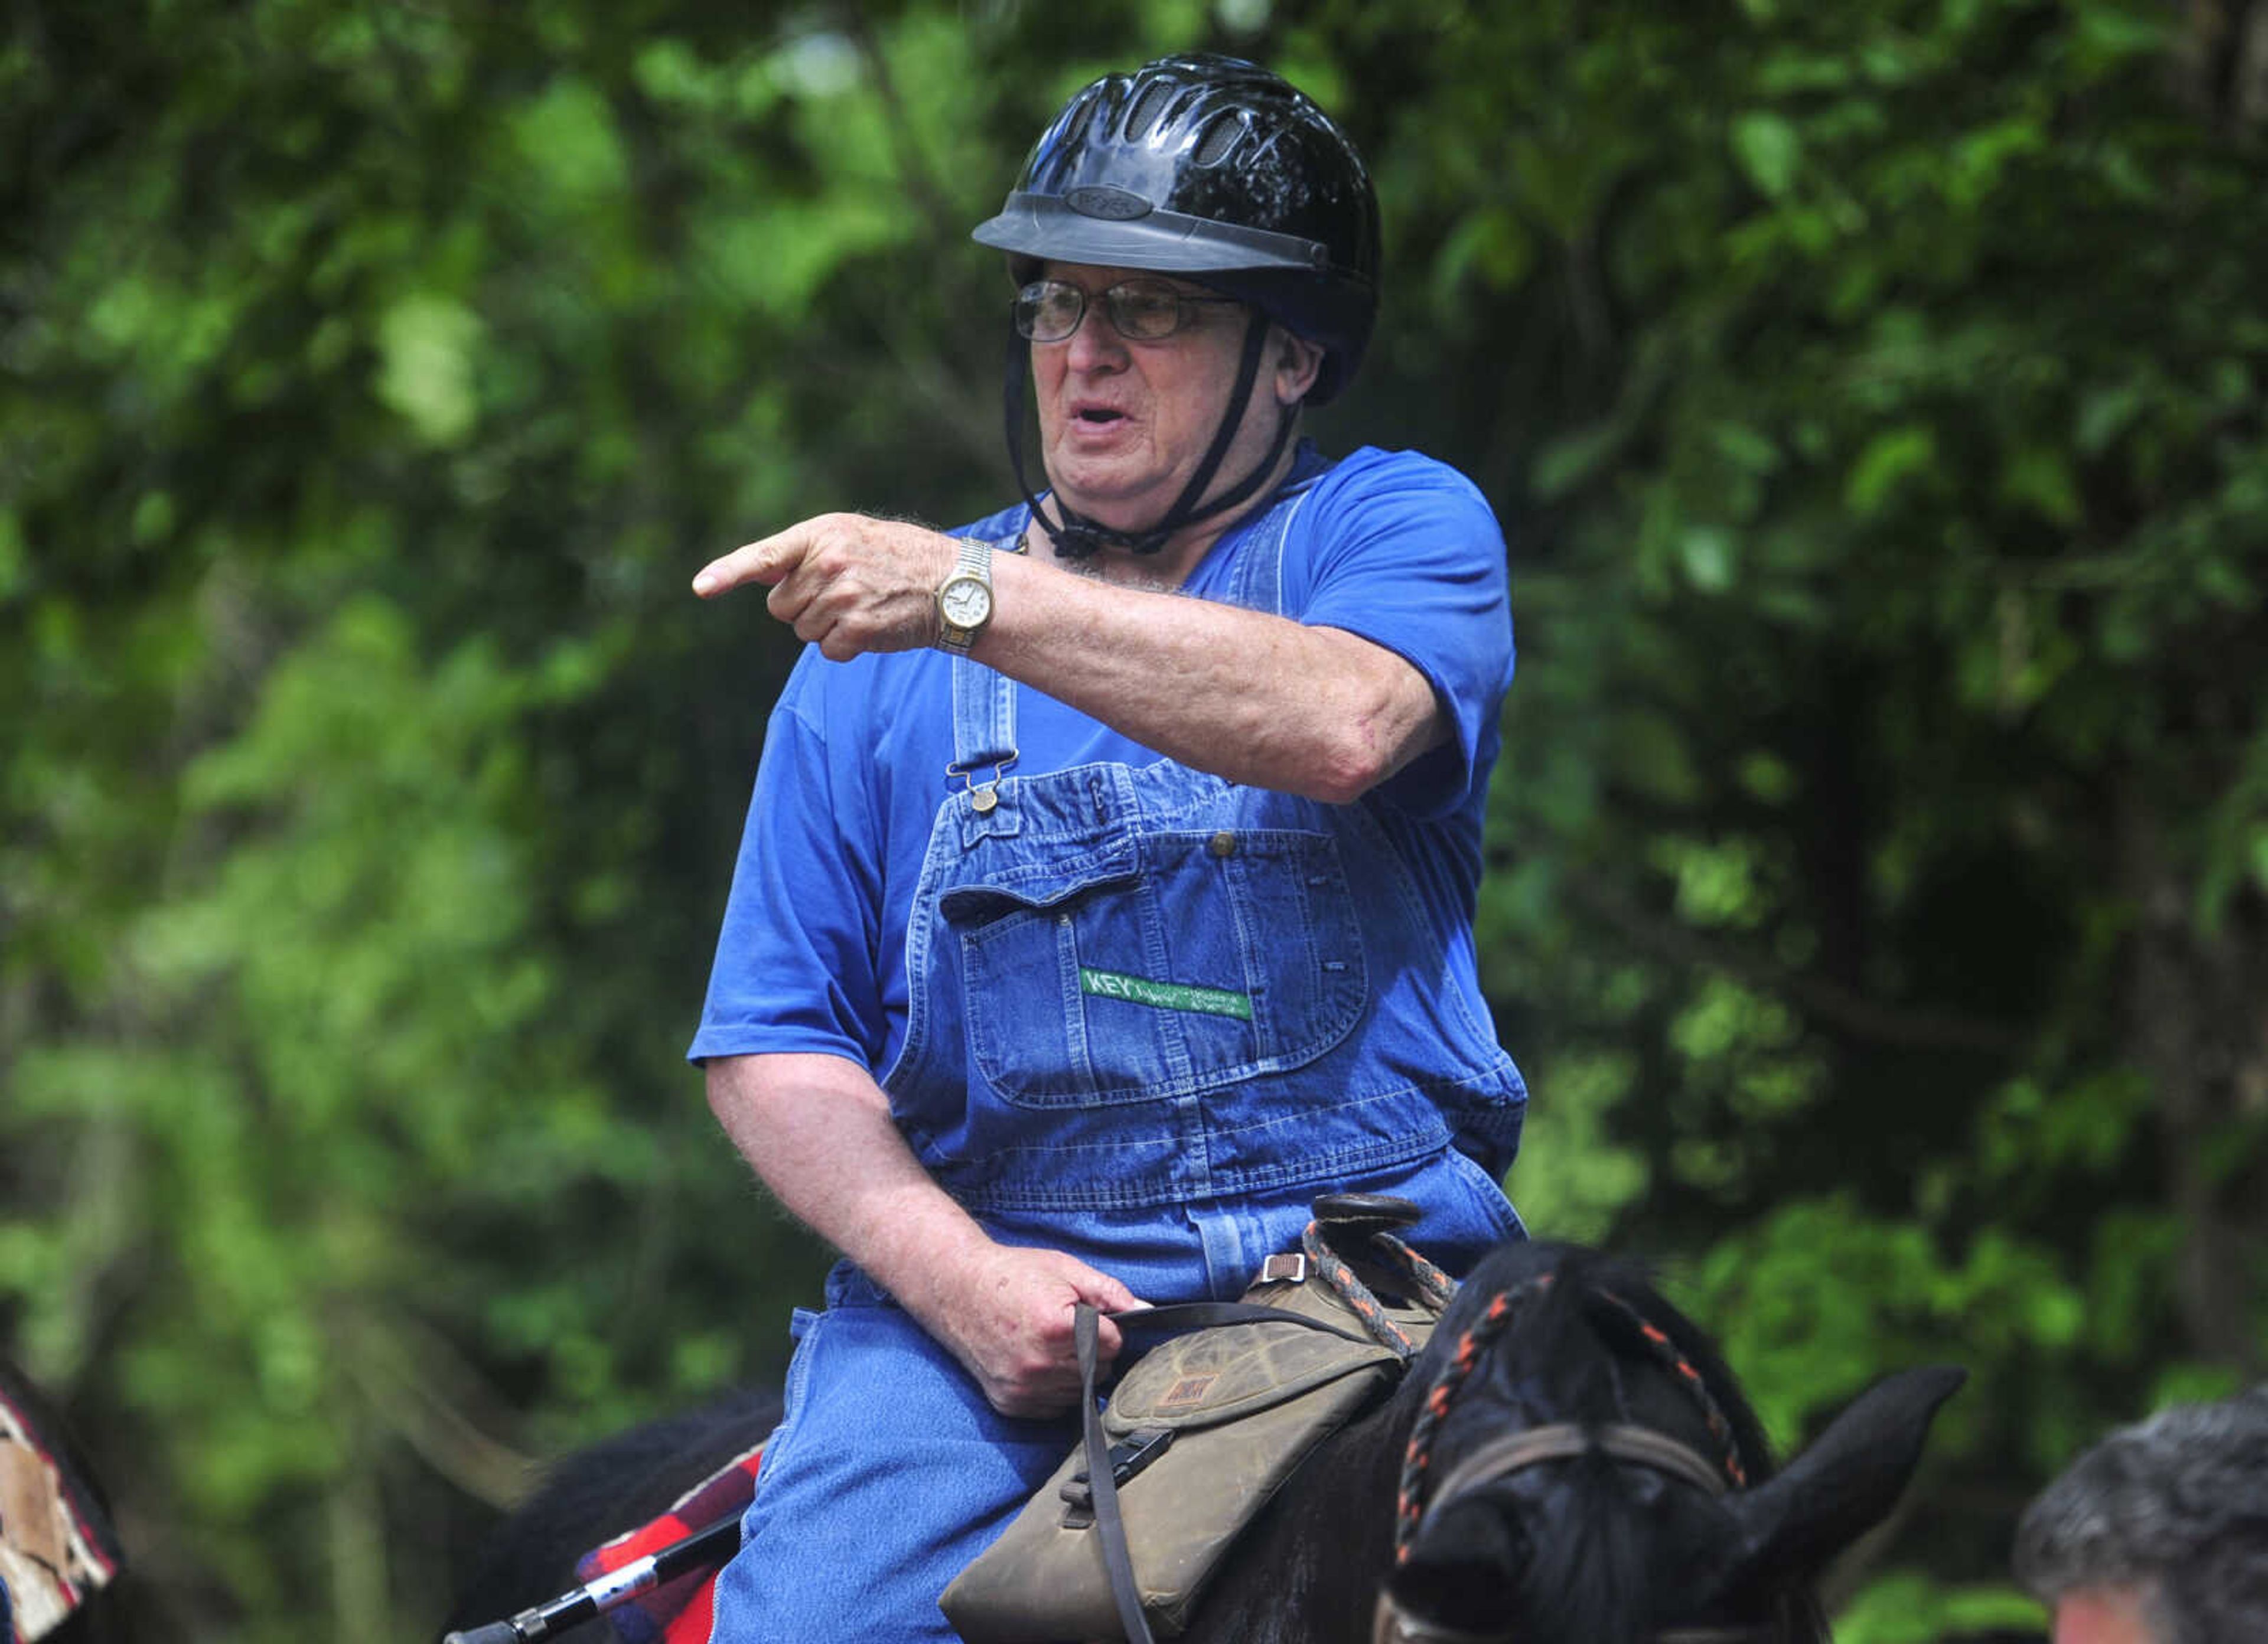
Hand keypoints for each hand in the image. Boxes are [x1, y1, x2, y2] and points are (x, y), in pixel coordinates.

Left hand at [692, 514, 959, 660]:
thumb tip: (760, 576)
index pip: (764, 556)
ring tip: (863, 606)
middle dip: (804, 607)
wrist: (951, 584)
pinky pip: (828, 650)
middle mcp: (828, 563)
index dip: (727, 572)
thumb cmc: (896, 558)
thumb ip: (804, 553)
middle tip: (842, 594)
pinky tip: (872, 626)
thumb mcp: (849, 536)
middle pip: (780, 607)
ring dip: (827, 627)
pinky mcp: (858, 629)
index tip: (700, 587)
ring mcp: (842, 597)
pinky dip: (846, 646)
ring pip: (802, 631)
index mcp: (821, 535)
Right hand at [912, 1242, 1144, 1418]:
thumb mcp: (1065, 1269)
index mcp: (1056, 1327)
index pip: (1114, 1343)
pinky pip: (1053, 1405)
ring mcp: (1023, 1388)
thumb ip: (1109, 1292)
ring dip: (1076, 1370)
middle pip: (1100, 1370)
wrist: (956, 1290)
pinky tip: (1038, 1360)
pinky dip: (1054, 1387)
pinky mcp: (1011, 1404)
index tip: (1089, 1315)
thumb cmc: (1013, 1275)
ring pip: (1079, 1391)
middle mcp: (1039, 1364)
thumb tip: (1146, 1311)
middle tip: (1068, 1327)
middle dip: (1094, 1349)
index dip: (1108, 1326)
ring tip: (1051, 1342)